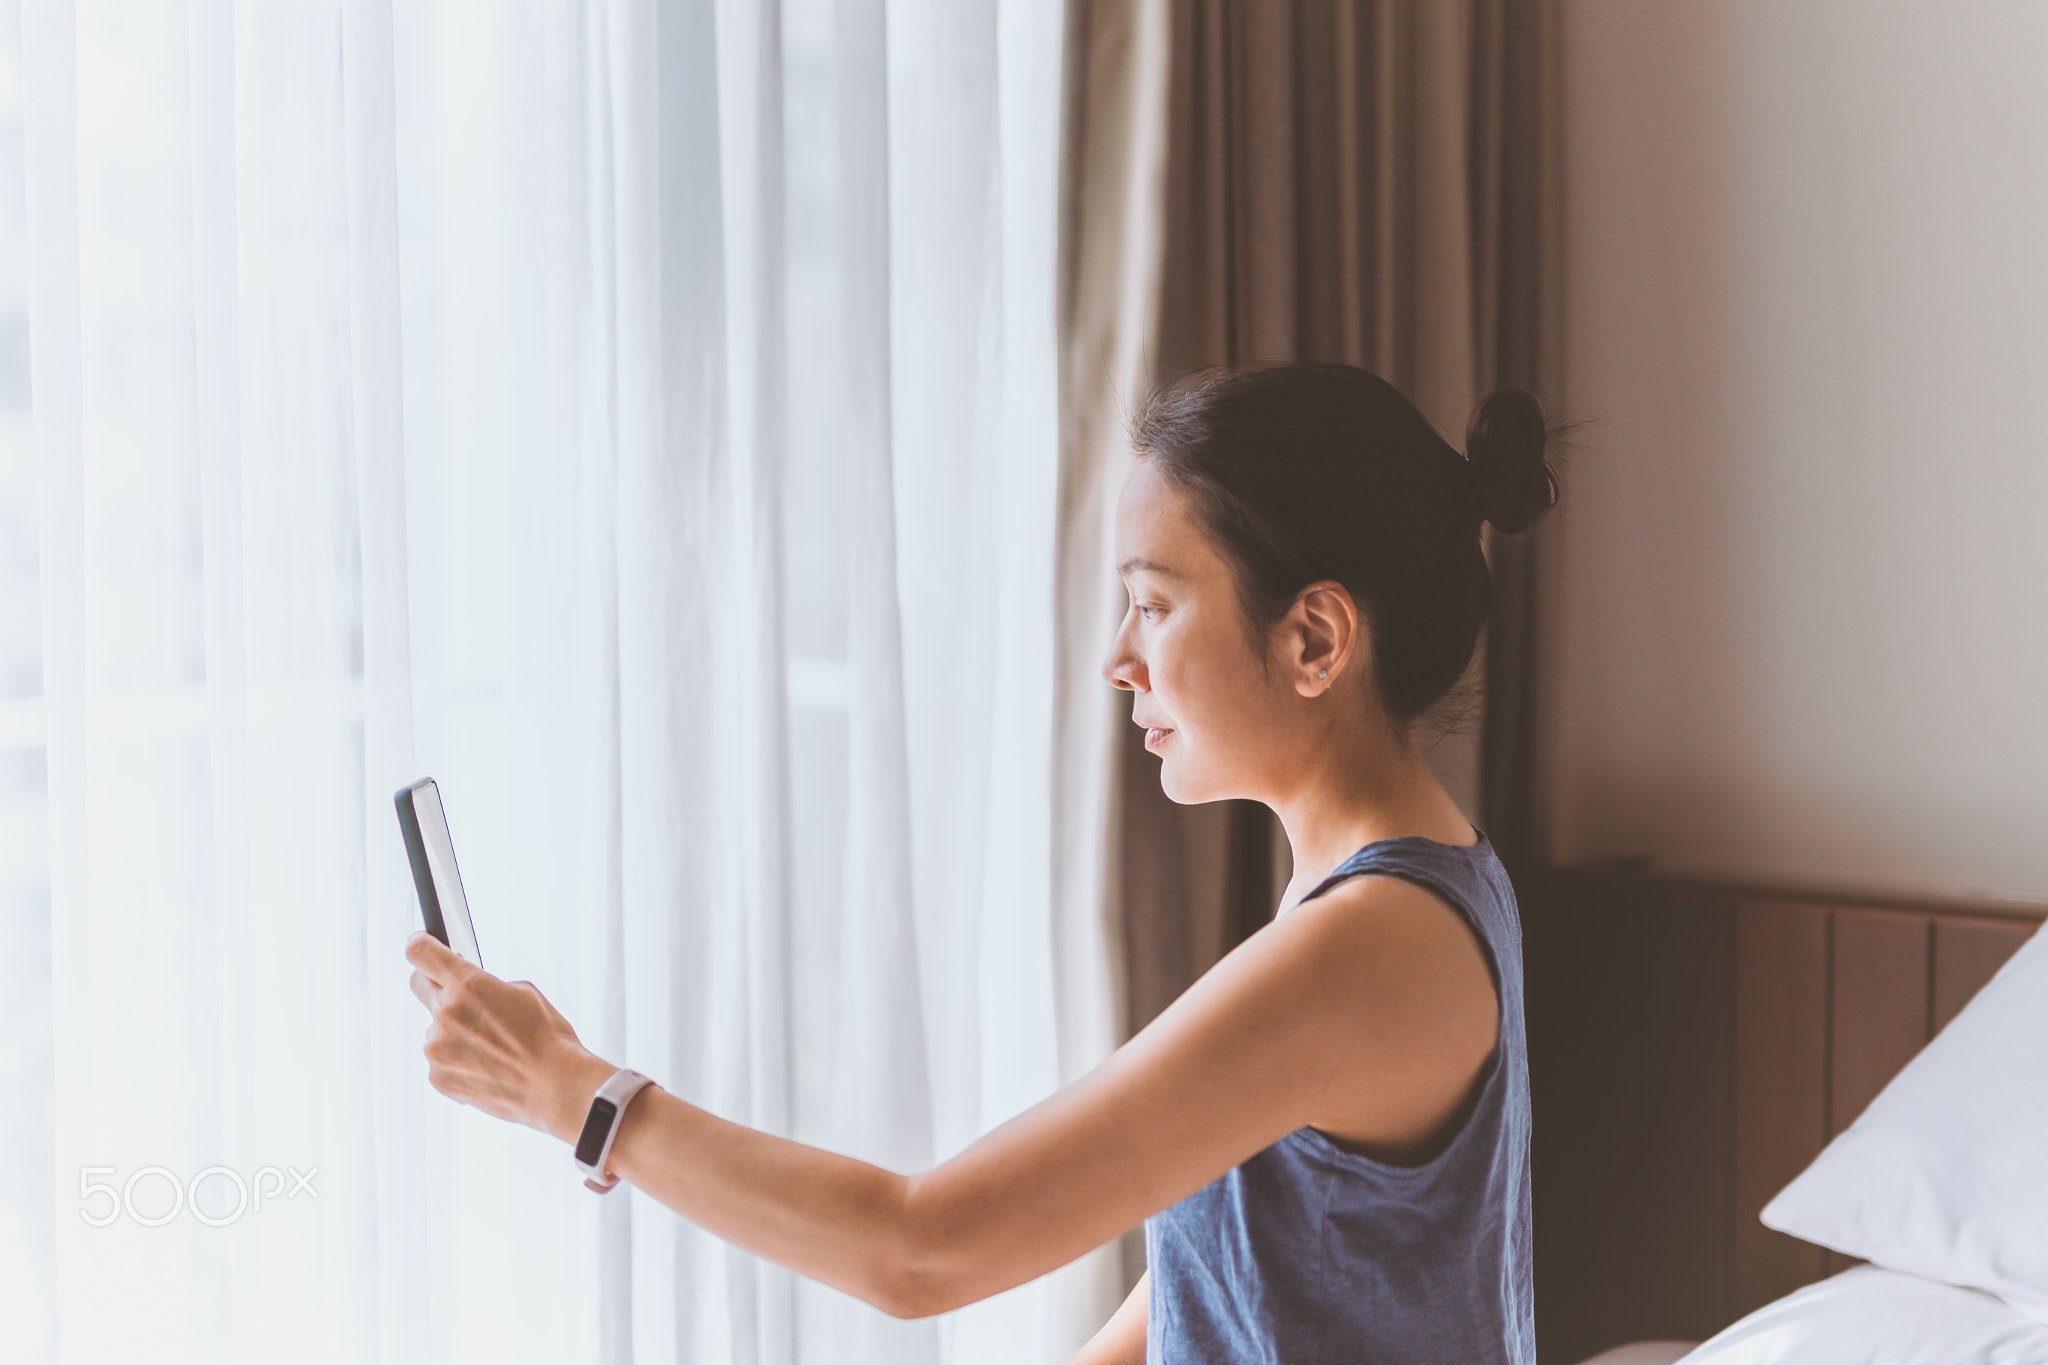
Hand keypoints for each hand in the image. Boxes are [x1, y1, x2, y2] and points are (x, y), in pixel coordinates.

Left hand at [405, 932, 615, 1143]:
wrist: (554, 1086)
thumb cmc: (547, 1040)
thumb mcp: (523, 993)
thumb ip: (485, 985)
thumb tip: (468, 990)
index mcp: (468, 985)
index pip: (420, 952)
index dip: (421, 946)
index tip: (424, 951)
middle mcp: (445, 1014)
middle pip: (420, 986)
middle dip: (438, 988)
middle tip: (464, 1001)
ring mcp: (437, 1048)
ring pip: (433, 1028)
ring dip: (452, 1032)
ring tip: (490, 1048)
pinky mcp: (437, 1076)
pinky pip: (438, 1059)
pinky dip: (456, 1060)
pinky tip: (485, 1066)